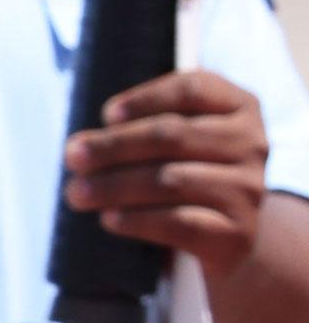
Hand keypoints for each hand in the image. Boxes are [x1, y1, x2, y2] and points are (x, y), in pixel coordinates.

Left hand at [65, 71, 271, 278]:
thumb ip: (137, 128)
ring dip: (114, 186)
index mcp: (238, 106)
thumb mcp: (173, 139)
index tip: (106, 114)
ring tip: (76, 193)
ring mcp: (249, 189)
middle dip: (113, 146)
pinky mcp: (238, 233)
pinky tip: (110, 219)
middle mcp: (252, 143)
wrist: (227, 232)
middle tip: (71, 158)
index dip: (145, 99)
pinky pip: (180, 222)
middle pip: (172, 135)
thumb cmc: (184, 169)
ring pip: (171, 180)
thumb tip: (80, 148)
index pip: (192, 89)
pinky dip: (138, 220)